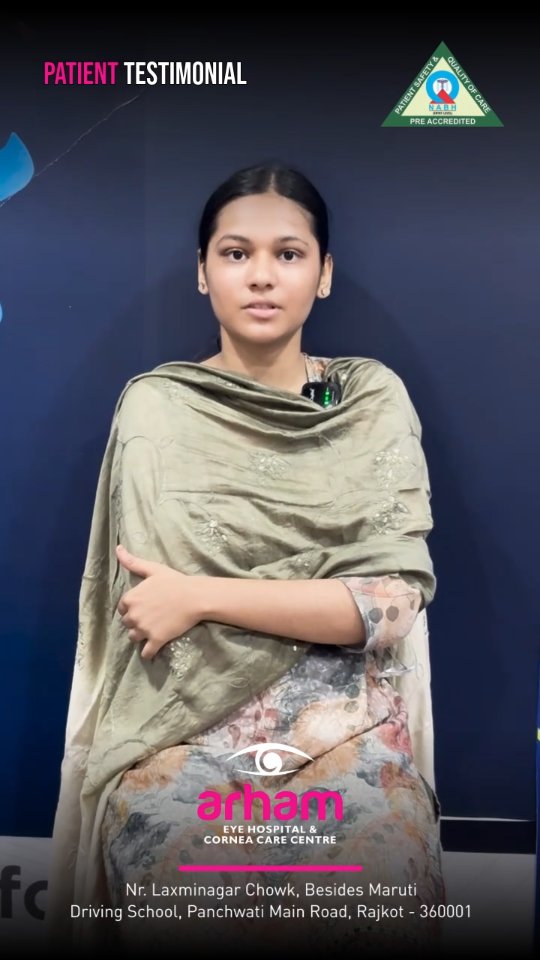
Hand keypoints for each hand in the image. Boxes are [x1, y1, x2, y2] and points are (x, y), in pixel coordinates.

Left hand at [116, 545, 201, 659]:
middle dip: (136, 622)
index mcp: (131, 598)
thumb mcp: (152, 569)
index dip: (132, 608)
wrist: (194, 597)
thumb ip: (132, 562)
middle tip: (150, 618)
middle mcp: (134, 615)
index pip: (122, 608)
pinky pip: (146, 653)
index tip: (143, 607)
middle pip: (127, 624)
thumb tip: (118, 548)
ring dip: (141, 636)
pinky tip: (153, 649)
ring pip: (134, 638)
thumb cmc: (175, 581)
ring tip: (152, 631)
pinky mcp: (156, 640)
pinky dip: (148, 652)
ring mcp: (144, 629)